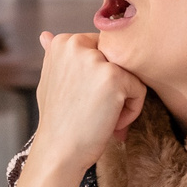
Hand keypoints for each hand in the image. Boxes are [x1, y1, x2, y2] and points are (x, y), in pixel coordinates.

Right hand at [30, 31, 146, 174]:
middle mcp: (77, 44)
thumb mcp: (50, 80)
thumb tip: (46, 35)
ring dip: (123, 100)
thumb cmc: (57, 120)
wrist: (59, 151)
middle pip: (119, 60)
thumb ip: (56, 57)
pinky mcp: (114, 77)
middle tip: (96, 112)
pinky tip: (111, 124)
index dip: (99, 78)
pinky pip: (139, 89)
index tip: (86, 100)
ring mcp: (96, 59)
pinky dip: (132, 111)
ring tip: (103, 118)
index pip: (103, 50)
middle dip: (114, 88)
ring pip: (131, 74)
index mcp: (63, 42)